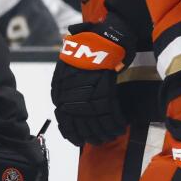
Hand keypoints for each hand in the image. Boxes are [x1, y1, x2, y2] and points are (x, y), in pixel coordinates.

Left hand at [50, 19, 132, 146]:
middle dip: (90, 136)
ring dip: (104, 133)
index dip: (73, 133)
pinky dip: (116, 124)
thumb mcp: (65, 71)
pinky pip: (111, 116)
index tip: (79, 140)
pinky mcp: (106, 95)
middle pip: (81, 126)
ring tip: (110, 137)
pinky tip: (120, 127)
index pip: (65, 121)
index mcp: (60, 93)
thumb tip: (66, 107)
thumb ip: (66, 90)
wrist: (100, 39)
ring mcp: (89, 97)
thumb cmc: (83, 52)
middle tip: (97, 141)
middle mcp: (71, 99)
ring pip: (96, 124)